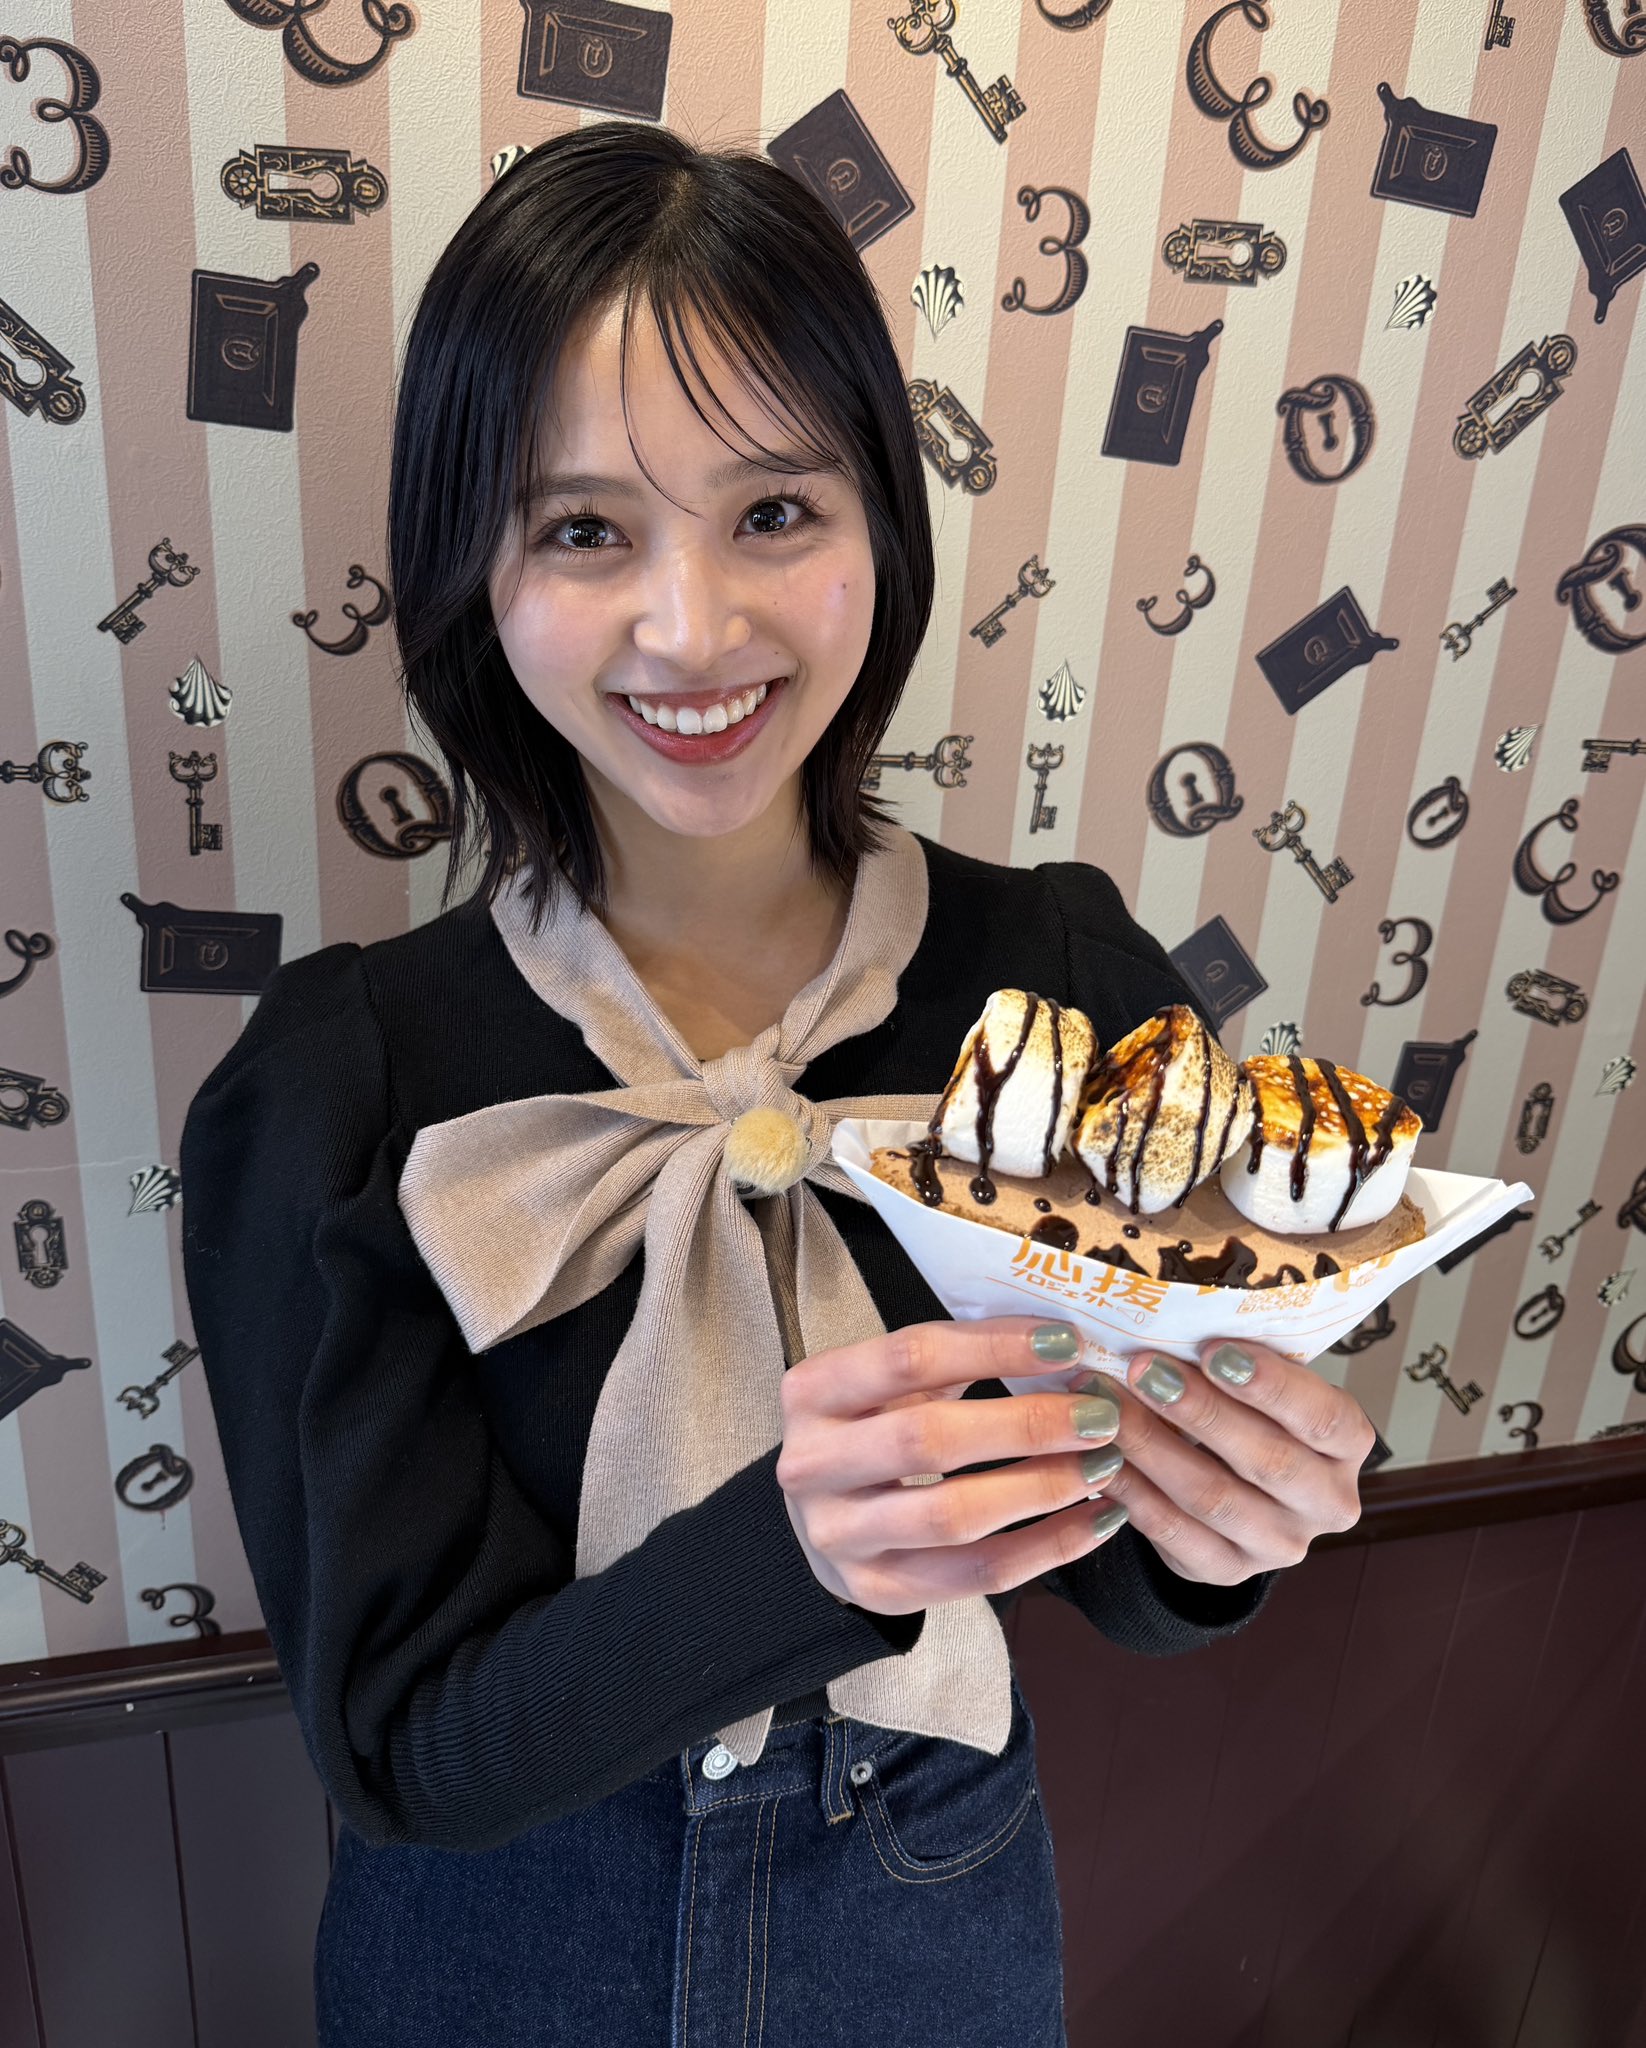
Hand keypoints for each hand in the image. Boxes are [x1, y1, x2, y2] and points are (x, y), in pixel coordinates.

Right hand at [776, 1316, 1133, 1615]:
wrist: (821, 1512)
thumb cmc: (874, 1427)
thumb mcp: (893, 1382)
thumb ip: (959, 1358)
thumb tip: (1066, 1341)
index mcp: (812, 1392)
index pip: (910, 1357)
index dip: (994, 1347)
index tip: (1067, 1343)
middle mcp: (811, 1465)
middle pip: (930, 1439)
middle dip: (1027, 1425)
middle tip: (1099, 1414)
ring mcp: (838, 1536)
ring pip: (955, 1515)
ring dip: (1043, 1488)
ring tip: (1105, 1465)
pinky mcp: (876, 1590)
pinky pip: (977, 1576)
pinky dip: (1047, 1547)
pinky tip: (1095, 1520)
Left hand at [1078, 1339, 1374, 1584]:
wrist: (1234, 1488)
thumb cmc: (1249, 1412)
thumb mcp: (1260, 1384)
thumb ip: (1236, 1361)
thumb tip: (1170, 1321)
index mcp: (1348, 1443)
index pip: (1322, 1417)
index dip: (1270, 1385)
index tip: (1212, 1349)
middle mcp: (1328, 1501)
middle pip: (1267, 1460)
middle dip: (1199, 1410)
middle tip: (1143, 1369)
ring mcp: (1281, 1545)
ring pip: (1213, 1497)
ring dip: (1153, 1446)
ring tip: (1108, 1405)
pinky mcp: (1228, 1570)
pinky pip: (1174, 1533)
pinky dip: (1133, 1491)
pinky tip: (1103, 1455)